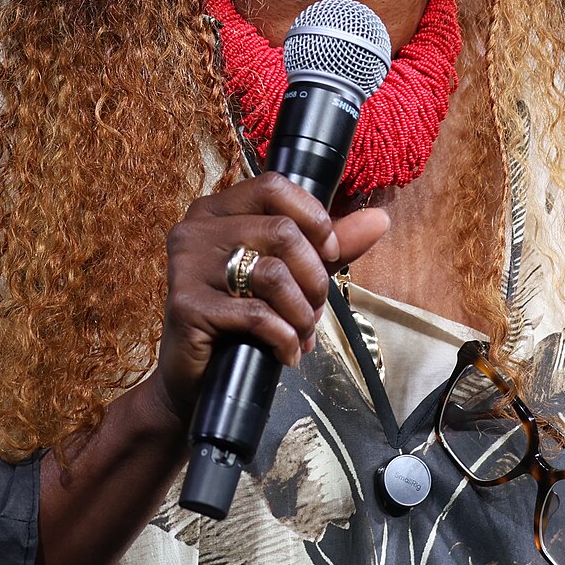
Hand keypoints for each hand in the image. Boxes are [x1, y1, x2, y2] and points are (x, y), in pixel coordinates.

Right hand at [150, 172, 390, 420]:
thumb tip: (378, 219)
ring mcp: (187, 267)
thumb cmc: (240, 321)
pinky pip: (257, 314)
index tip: (329, 254)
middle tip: (315, 308)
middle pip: (281, 232)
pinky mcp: (187, 306)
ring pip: (273, 274)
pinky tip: (287, 351)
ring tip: (302, 332)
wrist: (194, 379)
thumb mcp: (289, 275)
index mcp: (216, 211)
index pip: (273, 185)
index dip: (313, 218)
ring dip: (302, 312)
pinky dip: (285, 337)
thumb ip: (329, 245)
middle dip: (314, 278)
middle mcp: (196, 231)